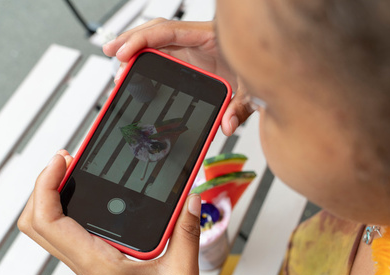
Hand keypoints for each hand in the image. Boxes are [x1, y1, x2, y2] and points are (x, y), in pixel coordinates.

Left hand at [17, 150, 202, 274]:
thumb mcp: (184, 271)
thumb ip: (186, 232)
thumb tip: (190, 197)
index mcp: (98, 264)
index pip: (49, 221)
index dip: (46, 185)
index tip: (63, 160)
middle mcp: (85, 264)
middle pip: (35, 224)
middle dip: (42, 187)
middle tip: (67, 161)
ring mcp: (88, 267)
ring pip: (47, 230)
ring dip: (50, 199)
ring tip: (75, 173)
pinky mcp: (96, 267)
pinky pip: (67, 236)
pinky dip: (66, 212)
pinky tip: (92, 199)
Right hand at [103, 19, 253, 136]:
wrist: (278, 69)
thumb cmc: (268, 71)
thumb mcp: (254, 91)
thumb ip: (239, 109)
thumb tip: (226, 126)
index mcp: (211, 38)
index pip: (169, 32)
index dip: (143, 40)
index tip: (124, 52)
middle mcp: (200, 41)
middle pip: (158, 33)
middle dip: (132, 41)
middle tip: (111, 54)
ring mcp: (196, 50)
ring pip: (159, 43)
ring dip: (138, 51)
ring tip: (118, 64)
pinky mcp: (195, 60)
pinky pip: (167, 55)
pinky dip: (150, 61)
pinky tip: (137, 70)